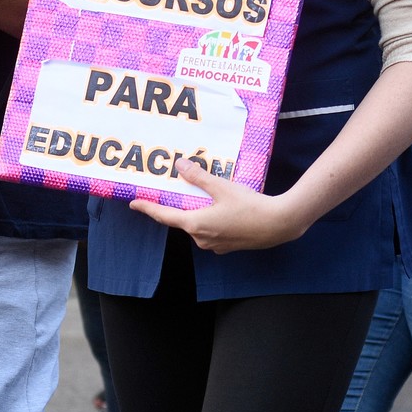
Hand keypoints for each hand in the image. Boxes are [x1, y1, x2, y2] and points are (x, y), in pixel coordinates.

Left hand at [129, 160, 307, 253]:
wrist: (278, 225)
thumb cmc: (250, 206)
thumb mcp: (222, 187)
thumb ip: (200, 177)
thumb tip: (180, 165)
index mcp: (196, 224)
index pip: (164, 216)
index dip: (148, 208)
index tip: (134, 203)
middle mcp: (201, 238)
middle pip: (181, 220)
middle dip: (175, 206)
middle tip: (170, 191)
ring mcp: (214, 245)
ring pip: (196, 225)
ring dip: (195, 212)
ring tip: (199, 195)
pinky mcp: (227, 246)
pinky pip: (210, 231)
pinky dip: (208, 219)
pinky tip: (219, 208)